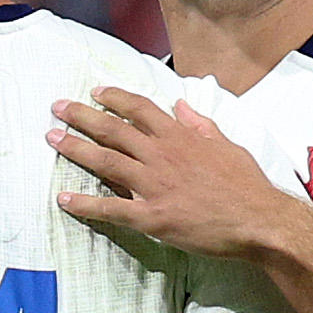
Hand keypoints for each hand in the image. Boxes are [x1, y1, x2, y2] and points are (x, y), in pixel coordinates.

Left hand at [52, 86, 302, 262]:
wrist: (260, 221)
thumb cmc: (248, 186)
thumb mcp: (228, 146)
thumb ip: (201, 125)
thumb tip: (182, 105)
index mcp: (180, 137)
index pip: (140, 108)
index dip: (115, 97)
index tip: (96, 91)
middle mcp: (161, 156)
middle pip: (113, 129)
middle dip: (82, 116)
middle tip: (57, 108)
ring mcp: (154, 186)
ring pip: (105, 161)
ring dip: (75, 148)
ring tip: (52, 139)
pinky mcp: (152, 217)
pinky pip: (111, 209)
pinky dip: (85, 204)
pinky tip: (63, 200)